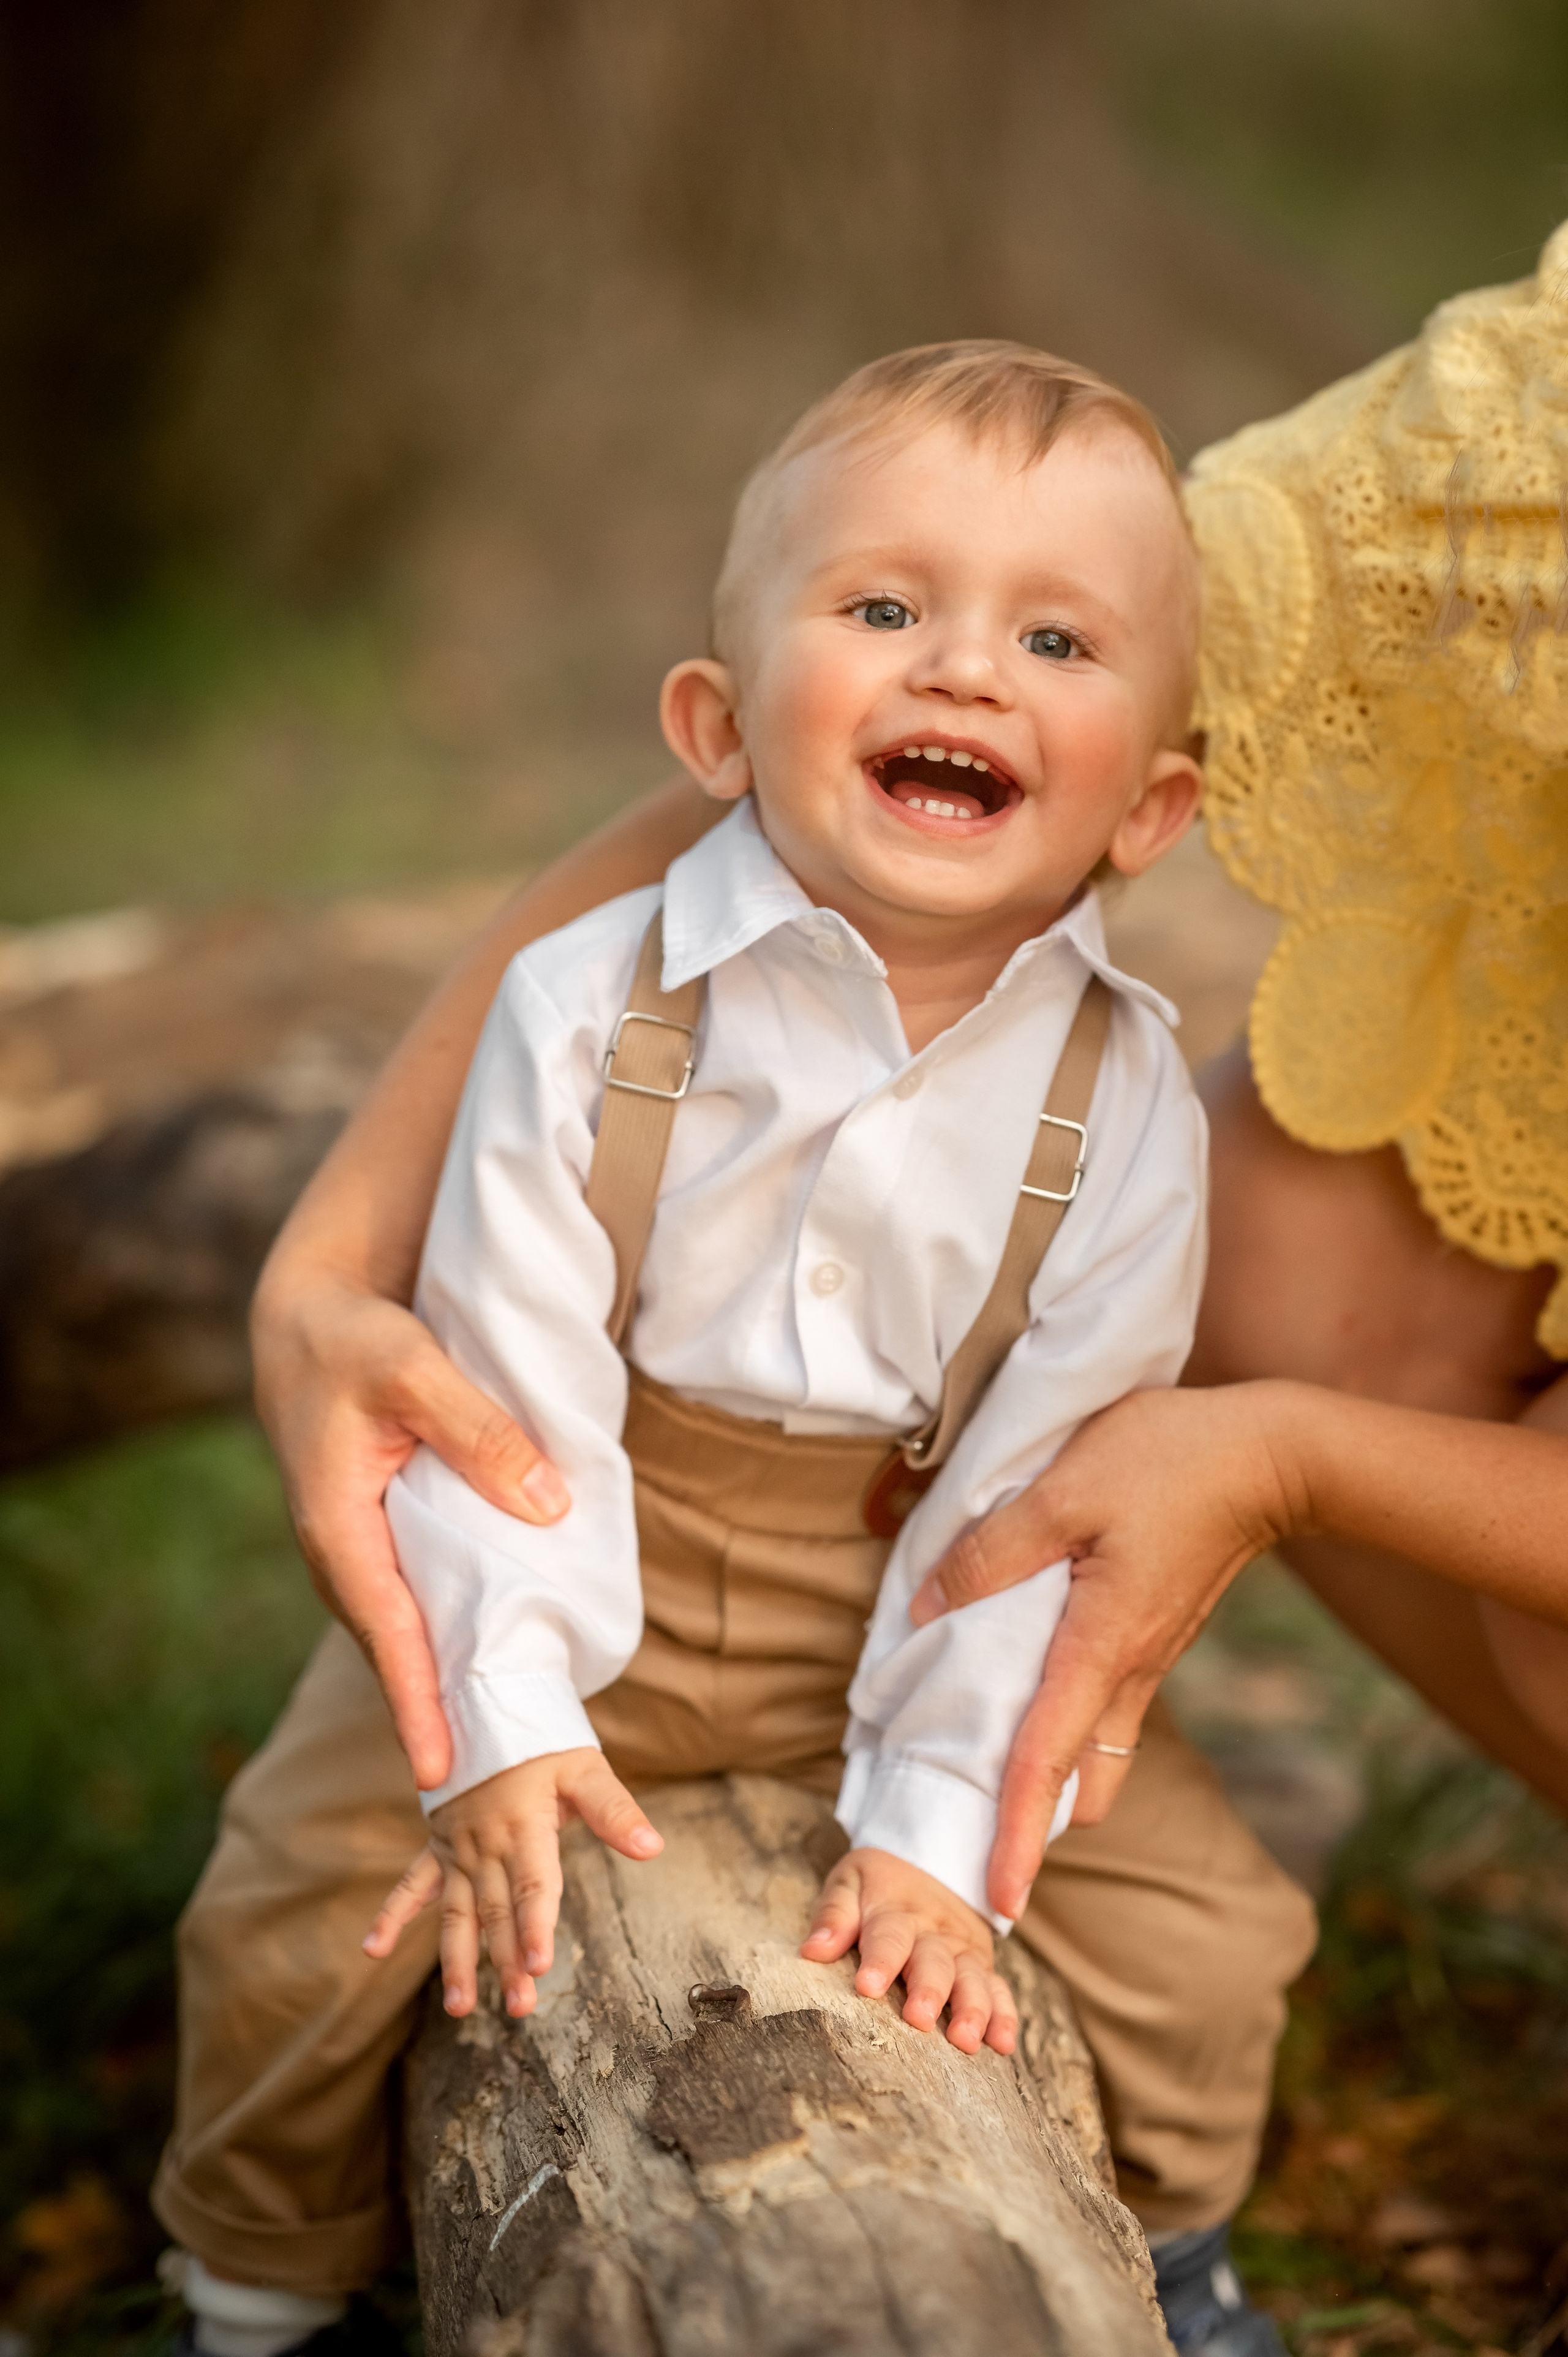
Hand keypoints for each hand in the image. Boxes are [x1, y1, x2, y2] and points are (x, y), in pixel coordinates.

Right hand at [252, 1274, 570, 1788]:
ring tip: (495, 1751)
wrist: (308, 1318)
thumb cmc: (355, 1339)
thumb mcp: (415, 1369)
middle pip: (391, 1651)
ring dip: (440, 1686)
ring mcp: (353, 1550)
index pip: (384, 1629)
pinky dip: (442, 1638)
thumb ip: (480, 1434)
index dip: (416, 1701)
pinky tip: (486, 1664)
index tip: (442, 1769)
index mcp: (335, 1525)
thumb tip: (549, 1505)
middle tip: (487, 1790)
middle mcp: (337, 1551)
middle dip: (434, 1719)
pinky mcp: (374, 1538)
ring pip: (402, 1632)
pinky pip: (411, 1601)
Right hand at [363, 1748, 662, 2017]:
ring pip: (456, 1911)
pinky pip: (411, 1883)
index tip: (537, 1967)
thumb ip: (615, 1810)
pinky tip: (373, 1949)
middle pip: (498, 1910)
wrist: (490, 1704)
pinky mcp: (438, 1846)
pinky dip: (393, 1915)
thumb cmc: (545, 1741)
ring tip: (459, 2008)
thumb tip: (653, 1847)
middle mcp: (485, 1843)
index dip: (535, 1926)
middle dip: (507, 1961)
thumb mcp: (585, 1768)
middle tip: (520, 2008)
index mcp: (524, 1825)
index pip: (533, 1885)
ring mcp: (456, 1848)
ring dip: (458, 1959)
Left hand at [800, 1848, 1018, 2055]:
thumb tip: (813, 1951)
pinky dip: (1003, 2015)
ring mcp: (963, 1948)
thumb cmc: (878, 1884)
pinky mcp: (982, 1963)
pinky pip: (998, 1988)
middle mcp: (934, 1931)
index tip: (868, 1986)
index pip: (888, 1935)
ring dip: (971, 2008)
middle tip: (919, 2019)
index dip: (880, 1960)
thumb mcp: (850, 1882)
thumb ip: (834, 1916)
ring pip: (972, 1977)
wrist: (928, 1862)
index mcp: (896, 1910)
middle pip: (934, 1960)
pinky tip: (1003, 2044)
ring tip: (966, 2040)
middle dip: (929, 1990)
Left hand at [907, 1383, 1302, 1920]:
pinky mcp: (1157, 1635)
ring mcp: (1150, 1658)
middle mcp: (1130, 1672)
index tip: (999, 1898)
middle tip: (982, 1835)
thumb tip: (929, 1604)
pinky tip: (1029, 1689)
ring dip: (1053, 1773)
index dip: (1018, 1833)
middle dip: (1036, 1820)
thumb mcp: (1064, 1489)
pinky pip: (1108, 1705)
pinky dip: (1068, 1722)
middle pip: (1080, 1780)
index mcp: (1101, 1647)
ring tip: (994, 1772)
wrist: (1269, 1455)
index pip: (1048, 1762)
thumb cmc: (1168, 1460)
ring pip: (1097, 1748)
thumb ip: (992, 1551)